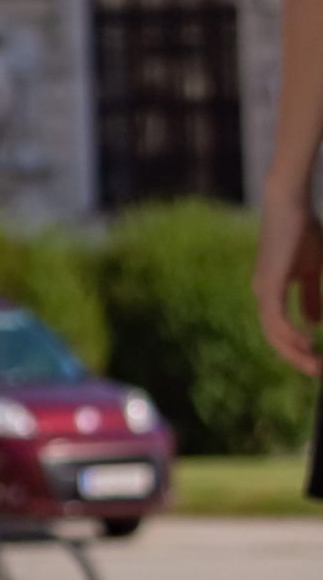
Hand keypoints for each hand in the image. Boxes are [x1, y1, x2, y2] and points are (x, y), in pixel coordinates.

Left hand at [257, 206, 322, 377]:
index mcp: (271, 291)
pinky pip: (274, 314)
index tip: (316, 362)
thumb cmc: (300, 234)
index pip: (278, 329)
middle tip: (317, 372)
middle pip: (272, 336)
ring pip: (272, 330)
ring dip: (293, 350)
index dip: (294, 349)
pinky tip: (305, 341)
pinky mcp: (269, 280)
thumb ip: (310, 295)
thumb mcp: (310, 271)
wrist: (290, 206)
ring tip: (314, 364)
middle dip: (295, 357)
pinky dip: (287, 331)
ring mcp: (263, 286)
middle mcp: (262, 292)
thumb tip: (312, 322)